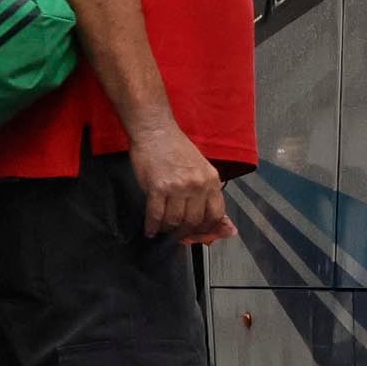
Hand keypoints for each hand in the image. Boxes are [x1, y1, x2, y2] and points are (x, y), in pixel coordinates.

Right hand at [129, 120, 228, 243]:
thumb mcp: (201, 166)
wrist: (156, 131)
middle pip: (194, 221)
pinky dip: (152, 226)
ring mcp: (177, 187)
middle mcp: (197, 185)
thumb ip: (206, 189)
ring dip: (167, 229)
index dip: (207, 228)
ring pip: (175, 221)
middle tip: (177, 234)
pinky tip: (150, 230)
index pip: (215, 214)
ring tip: (163, 228)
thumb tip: (213, 216)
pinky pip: (156, 215)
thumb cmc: (176, 147)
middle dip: (185, 231)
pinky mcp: (157, 188)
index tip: (199, 233)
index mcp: (211, 179)